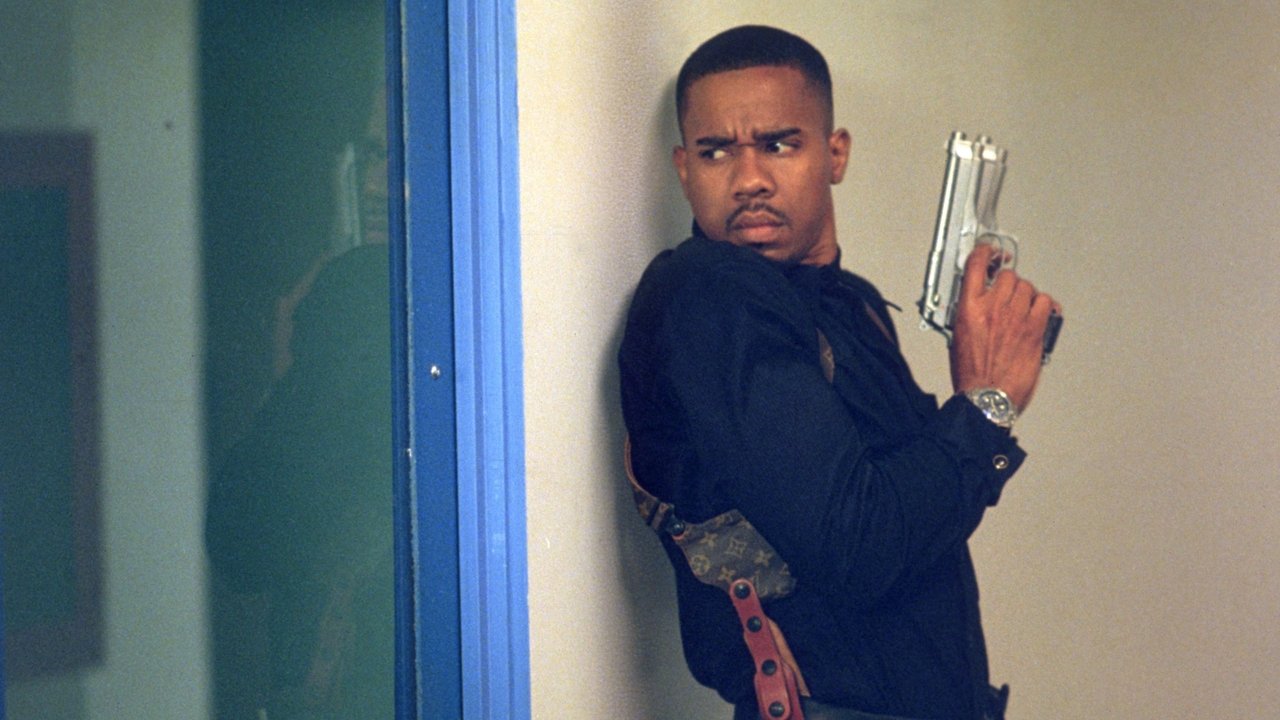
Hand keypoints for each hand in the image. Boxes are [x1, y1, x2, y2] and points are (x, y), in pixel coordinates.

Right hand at [950, 243, 1059, 411]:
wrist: (986, 397)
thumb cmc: (972, 374)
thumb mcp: (958, 336)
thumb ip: (970, 313)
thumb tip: (979, 302)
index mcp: (968, 308)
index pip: (976, 265)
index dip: (985, 252)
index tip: (990, 251)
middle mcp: (993, 308)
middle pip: (1008, 276)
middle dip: (1009, 283)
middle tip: (1008, 294)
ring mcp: (1016, 317)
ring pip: (1028, 287)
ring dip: (1026, 295)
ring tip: (1022, 309)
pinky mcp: (1035, 329)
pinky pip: (1046, 303)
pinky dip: (1045, 306)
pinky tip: (1040, 315)